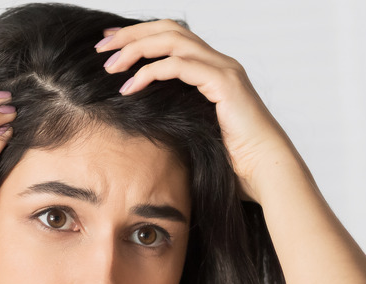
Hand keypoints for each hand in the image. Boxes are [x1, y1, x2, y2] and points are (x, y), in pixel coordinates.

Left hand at [95, 20, 303, 202]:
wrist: (265, 171)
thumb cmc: (231, 160)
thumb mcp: (193, 129)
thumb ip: (173, 113)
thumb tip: (138, 115)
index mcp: (212, 69)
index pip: (171, 36)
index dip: (138, 35)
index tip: (110, 45)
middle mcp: (219, 63)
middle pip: (168, 29)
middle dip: (131, 34)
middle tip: (101, 47)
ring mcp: (224, 70)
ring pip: (172, 40)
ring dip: (136, 49)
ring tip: (109, 66)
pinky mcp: (224, 83)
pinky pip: (180, 65)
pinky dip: (150, 72)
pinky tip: (129, 87)